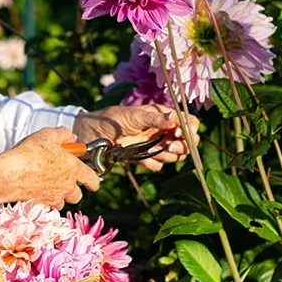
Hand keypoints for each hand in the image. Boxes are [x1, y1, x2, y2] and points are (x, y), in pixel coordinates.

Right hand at [0, 127, 99, 208]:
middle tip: (61, 179)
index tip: (92, 183)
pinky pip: (48, 206)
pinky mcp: (41, 205)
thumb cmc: (29, 152)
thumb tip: (73, 138)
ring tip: (46, 184)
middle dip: (73, 189)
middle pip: (77, 195)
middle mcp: (67, 186)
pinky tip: (35, 190)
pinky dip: (45, 201)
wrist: (9, 174)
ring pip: (62, 202)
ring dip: (58, 195)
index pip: (92, 179)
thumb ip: (64, 134)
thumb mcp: (48, 135)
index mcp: (73, 169)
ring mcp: (54, 198)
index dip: (93, 182)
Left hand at [72, 104, 199, 171]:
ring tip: (150, 151)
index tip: (179, 133)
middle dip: (182, 146)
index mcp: (162, 116)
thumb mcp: (133, 116)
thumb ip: (154, 118)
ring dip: (166, 156)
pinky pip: (158, 165)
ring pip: (174, 156)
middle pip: (187, 142)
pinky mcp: (145, 157)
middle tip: (168, 146)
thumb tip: (175, 118)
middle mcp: (162, 130)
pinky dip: (152, 163)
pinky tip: (140, 158)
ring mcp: (154, 144)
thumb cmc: (112, 119)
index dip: (189, 129)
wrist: (92, 134)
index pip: (189, 122)